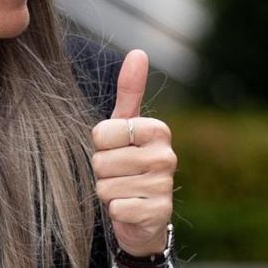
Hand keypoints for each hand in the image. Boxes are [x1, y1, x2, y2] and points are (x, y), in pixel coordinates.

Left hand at [90, 49, 174, 255]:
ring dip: (108, 192)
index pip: (101, 132)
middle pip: (102, 161)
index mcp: (158, 129)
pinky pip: (116, 208)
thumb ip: (130, 90)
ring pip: (106, 186)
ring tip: (124, 191)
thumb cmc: (129, 164)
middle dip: (102, 171)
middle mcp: (167, 155)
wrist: (144, 216)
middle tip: (120, 175)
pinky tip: (130, 209)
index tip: (116, 151)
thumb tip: (138, 52)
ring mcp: (165, 186)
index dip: (100, 146)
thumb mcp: (126, 127)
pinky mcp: (159, 213)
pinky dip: (116, 211)